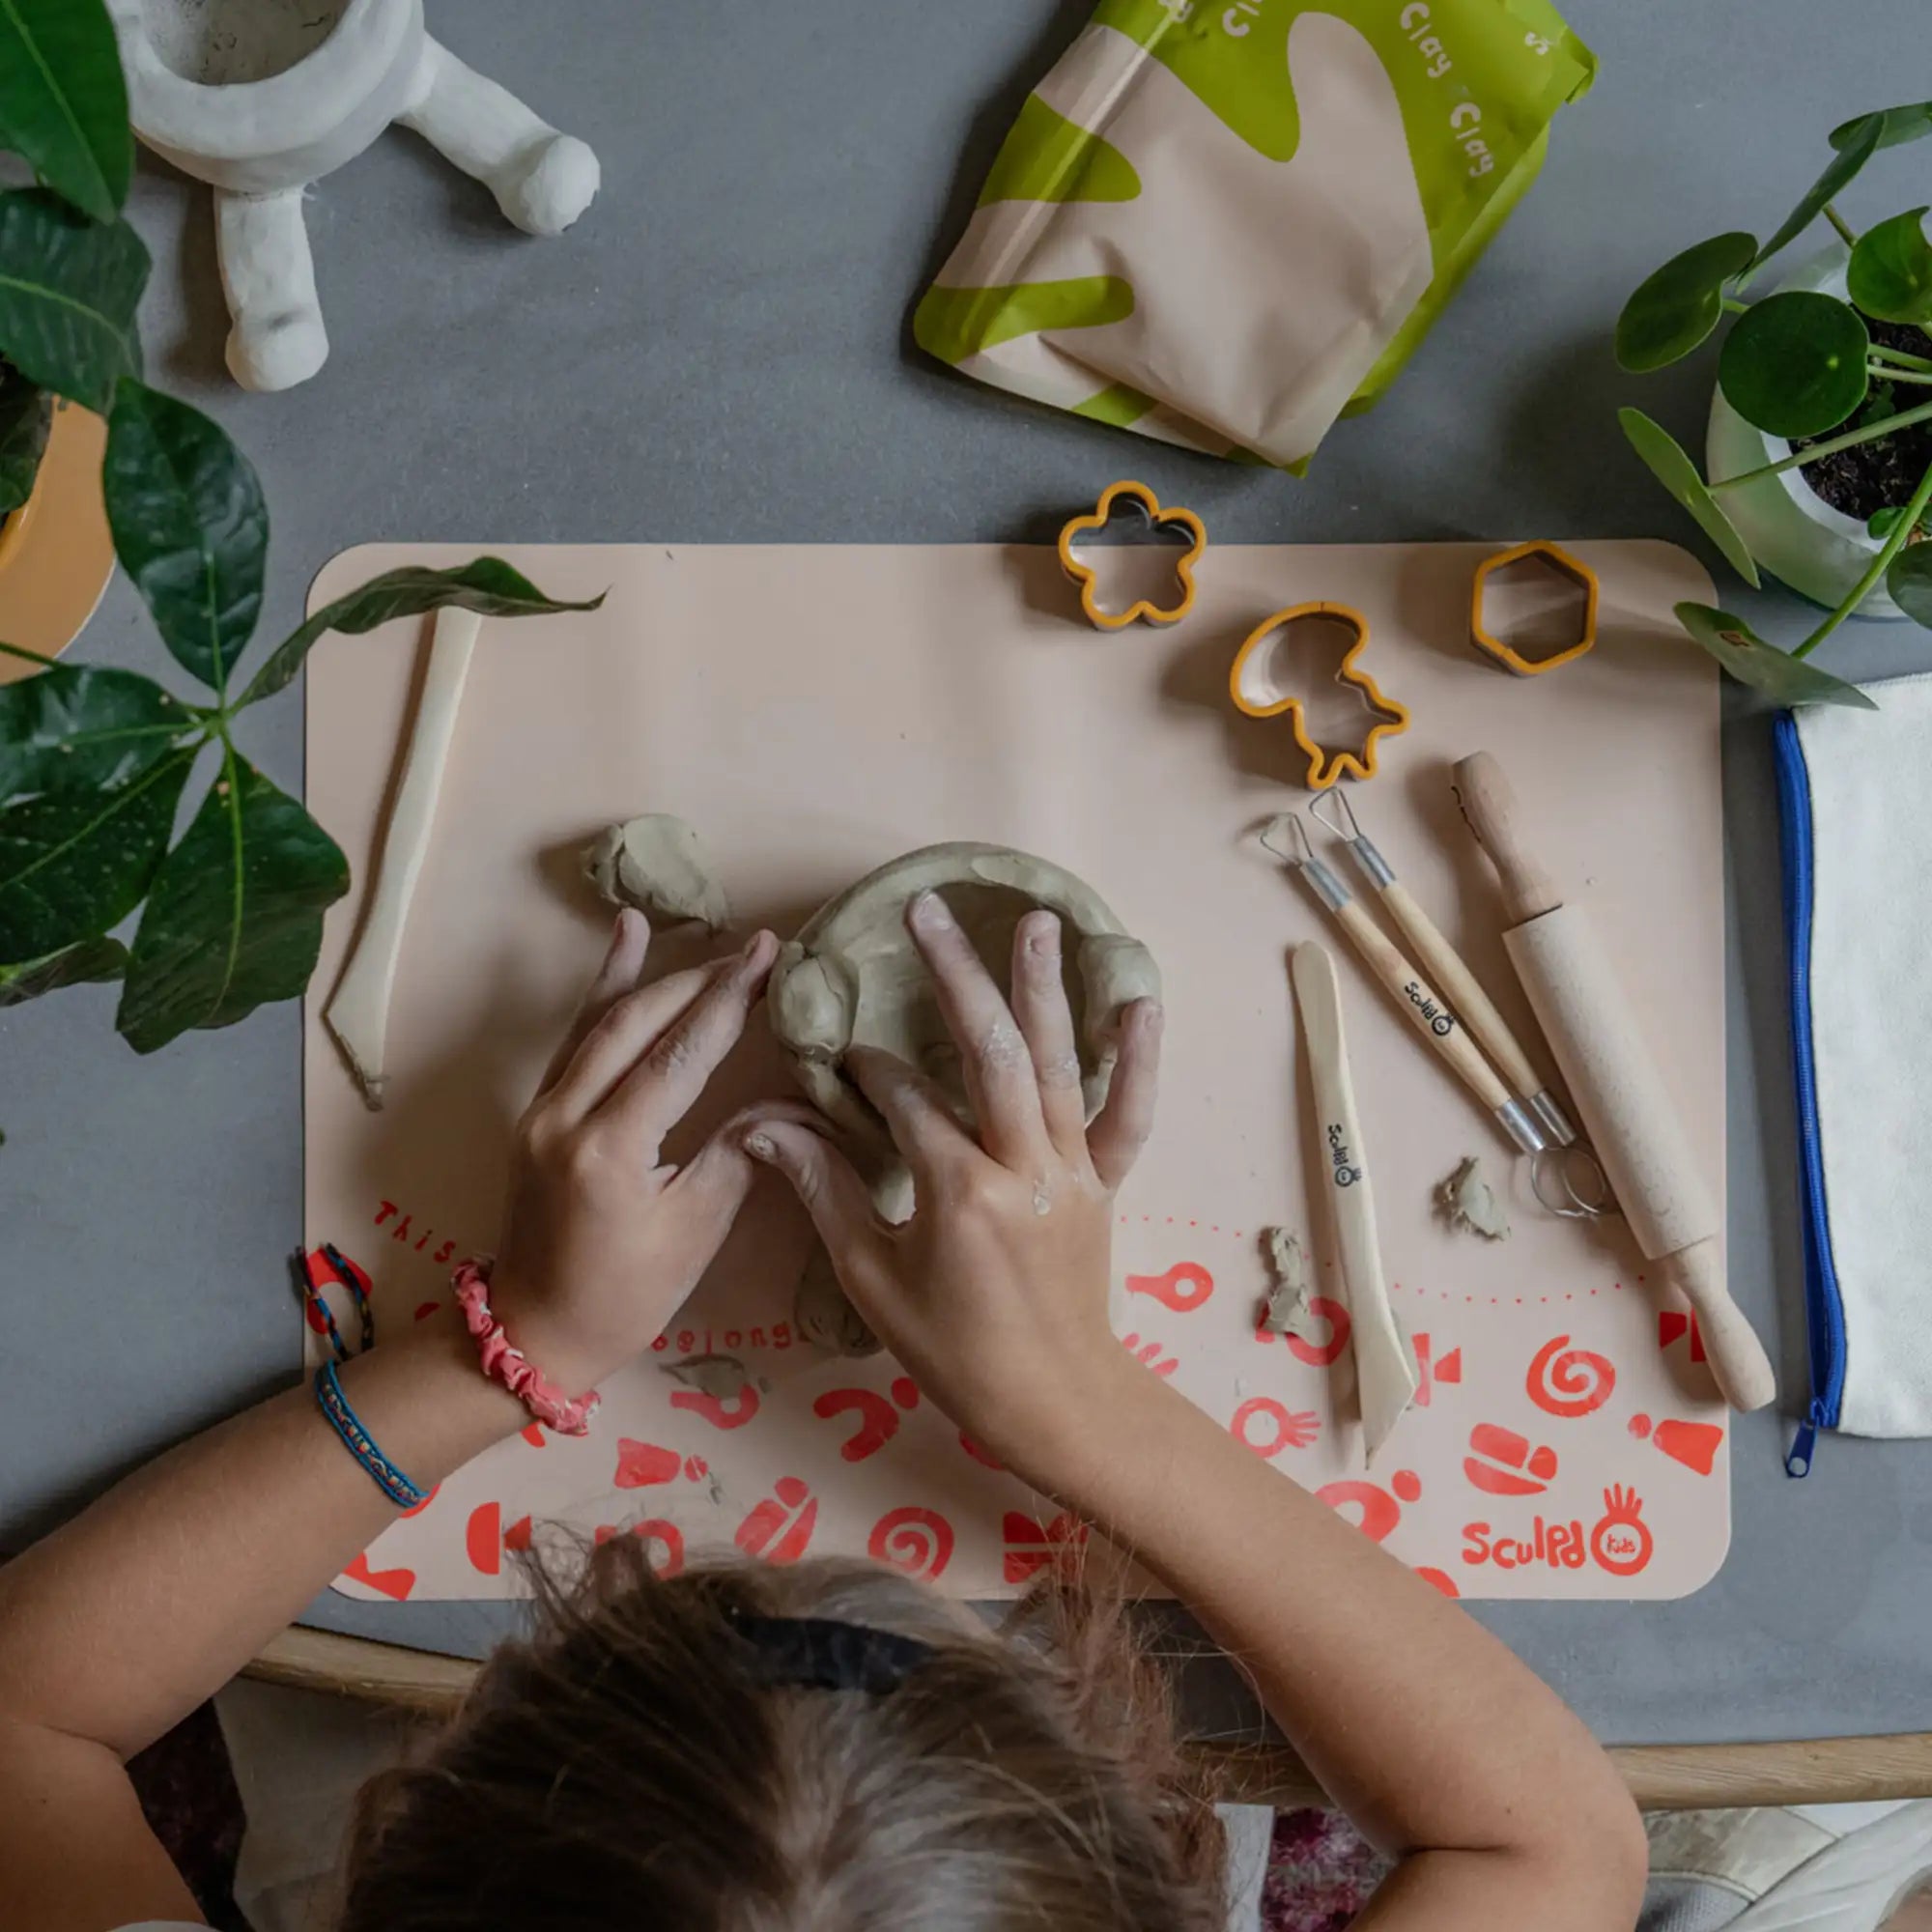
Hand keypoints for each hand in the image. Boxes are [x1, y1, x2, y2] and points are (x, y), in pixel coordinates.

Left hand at [488, 910, 794, 1393]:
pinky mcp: (535, 1110)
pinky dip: (604, 988)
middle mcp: (565, 1116)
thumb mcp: (696, 1230)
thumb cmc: (626, 1296)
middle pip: (637, 1023)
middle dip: (701, 981)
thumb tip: (785, 1100)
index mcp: (609, 1150)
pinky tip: (625, 939)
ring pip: (601, 1020)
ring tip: (701, 934)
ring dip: (656, 974)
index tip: (768, 955)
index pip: (680, 1054)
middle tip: (756, 952)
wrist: (534, 1331)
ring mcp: (541, 1109)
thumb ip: (737, 1152)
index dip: (729, 1000)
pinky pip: (575, 1036)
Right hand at [742, 891, 1163, 1476]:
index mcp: (960, 1194)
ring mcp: (1073, 1170)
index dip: (870, 1073)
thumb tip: (764, 1132)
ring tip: (1034, 920)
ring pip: (1058, 1064)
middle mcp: (1024, 1168)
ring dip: (1044, 988)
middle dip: (953, 975)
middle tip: (926, 912)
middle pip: (989, 1052)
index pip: (906, 1103)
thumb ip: (825, 1194)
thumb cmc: (952, 1350)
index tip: (844, 1056)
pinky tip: (1140, 1000)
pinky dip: (1137, 1057)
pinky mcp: (1106, 1180)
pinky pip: (1130, 1112)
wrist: (1052, 1399)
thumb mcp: (872, 1278)